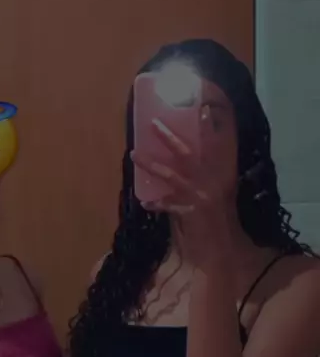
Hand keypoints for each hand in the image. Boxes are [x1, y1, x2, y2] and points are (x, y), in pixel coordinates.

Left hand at [131, 112, 233, 263]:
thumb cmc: (217, 220)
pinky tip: (144, 202)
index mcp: (222, 174)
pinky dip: (156, 203)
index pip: (217, 145)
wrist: (223, 248)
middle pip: (188, 154)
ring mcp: (201, 197)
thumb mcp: (217, 193)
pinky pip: (168, 205)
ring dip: (151, 164)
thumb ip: (205, 175)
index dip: (210, 127)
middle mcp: (213, 182)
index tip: (202, 109)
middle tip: (152, 124)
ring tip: (134, 154)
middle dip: (169, 138)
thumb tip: (182, 158)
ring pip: (172, 175)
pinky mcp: (191, 212)